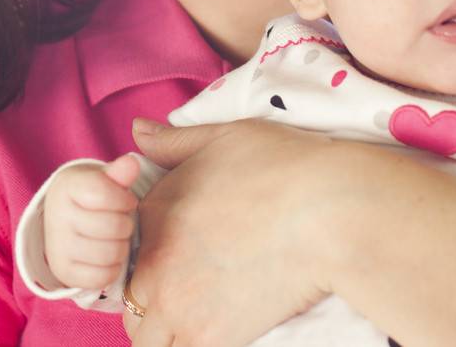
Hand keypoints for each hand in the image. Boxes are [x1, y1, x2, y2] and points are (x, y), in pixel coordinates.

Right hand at [41, 153, 139, 290]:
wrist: (63, 221)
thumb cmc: (91, 197)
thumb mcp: (103, 179)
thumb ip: (120, 172)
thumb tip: (132, 164)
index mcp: (66, 187)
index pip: (104, 194)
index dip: (124, 199)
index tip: (126, 201)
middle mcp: (57, 217)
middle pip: (113, 227)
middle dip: (126, 224)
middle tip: (121, 222)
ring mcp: (57, 246)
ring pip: (109, 254)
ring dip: (122, 247)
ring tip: (116, 239)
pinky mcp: (63, 272)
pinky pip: (101, 277)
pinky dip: (112, 269)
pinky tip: (108, 257)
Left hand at [119, 116, 340, 346]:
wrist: (328, 212)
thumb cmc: (282, 166)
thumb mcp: (222, 137)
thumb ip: (173, 142)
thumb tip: (138, 130)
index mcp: (152, 214)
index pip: (127, 252)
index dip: (150, 258)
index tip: (181, 262)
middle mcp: (155, 264)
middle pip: (130, 303)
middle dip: (151, 304)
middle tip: (190, 297)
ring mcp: (178, 306)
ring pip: (148, 340)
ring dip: (166, 333)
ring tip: (203, 319)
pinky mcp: (210, 338)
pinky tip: (221, 333)